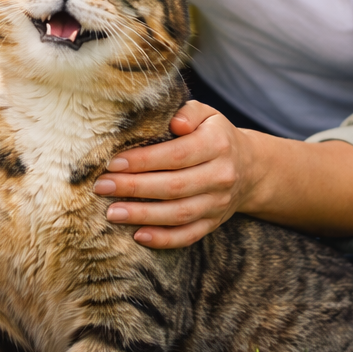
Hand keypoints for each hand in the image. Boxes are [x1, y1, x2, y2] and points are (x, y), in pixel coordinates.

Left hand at [90, 100, 258, 249]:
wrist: (250, 168)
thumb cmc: (215, 135)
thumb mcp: (208, 114)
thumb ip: (189, 112)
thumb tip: (174, 122)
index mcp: (218, 145)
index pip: (177, 155)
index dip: (143, 160)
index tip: (113, 163)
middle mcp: (221, 176)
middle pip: (174, 186)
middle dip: (134, 188)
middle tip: (102, 187)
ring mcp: (218, 204)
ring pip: (179, 214)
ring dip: (143, 215)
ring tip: (112, 213)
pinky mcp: (214, 223)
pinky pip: (188, 236)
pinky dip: (164, 239)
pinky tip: (138, 236)